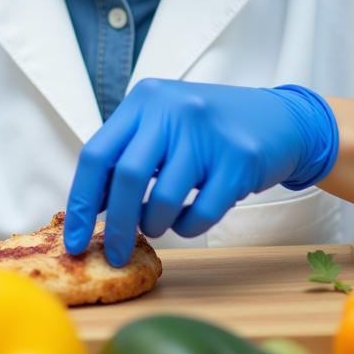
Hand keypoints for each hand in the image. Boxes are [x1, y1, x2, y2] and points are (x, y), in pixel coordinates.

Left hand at [64, 79, 338, 266]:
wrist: (280, 120)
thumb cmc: (209, 130)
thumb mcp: (165, 124)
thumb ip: (129, 154)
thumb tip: (91, 208)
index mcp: (145, 100)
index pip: (97, 154)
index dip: (80, 202)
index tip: (73, 241)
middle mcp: (173, 109)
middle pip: (126, 178)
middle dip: (115, 226)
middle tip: (114, 253)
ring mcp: (207, 133)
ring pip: (163, 199)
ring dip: (155, 226)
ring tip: (159, 226)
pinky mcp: (239, 159)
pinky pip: (202, 212)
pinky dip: (188, 227)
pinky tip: (189, 220)